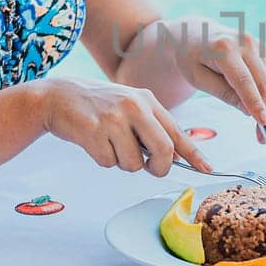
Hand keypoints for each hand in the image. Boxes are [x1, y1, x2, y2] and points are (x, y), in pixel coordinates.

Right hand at [37, 78, 210, 176]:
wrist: (58, 96)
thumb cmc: (98, 106)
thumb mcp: (130, 106)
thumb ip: (152, 127)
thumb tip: (175, 156)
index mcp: (147, 100)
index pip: (177, 132)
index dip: (194, 154)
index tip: (207, 169)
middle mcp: (134, 107)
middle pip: (163, 151)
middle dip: (159, 167)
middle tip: (149, 167)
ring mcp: (114, 118)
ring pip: (133, 163)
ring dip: (122, 162)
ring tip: (109, 143)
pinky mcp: (94, 131)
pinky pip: (108, 162)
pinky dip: (103, 159)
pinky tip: (94, 141)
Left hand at [175, 22, 265, 129]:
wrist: (193, 33)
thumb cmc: (190, 57)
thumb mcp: (198, 78)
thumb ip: (224, 93)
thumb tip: (249, 111)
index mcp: (223, 47)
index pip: (244, 81)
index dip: (256, 104)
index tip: (264, 123)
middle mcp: (244, 41)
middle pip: (262, 81)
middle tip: (264, 135)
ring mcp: (256, 42)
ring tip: (258, 124)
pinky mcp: (262, 46)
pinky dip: (263, 91)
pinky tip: (254, 101)